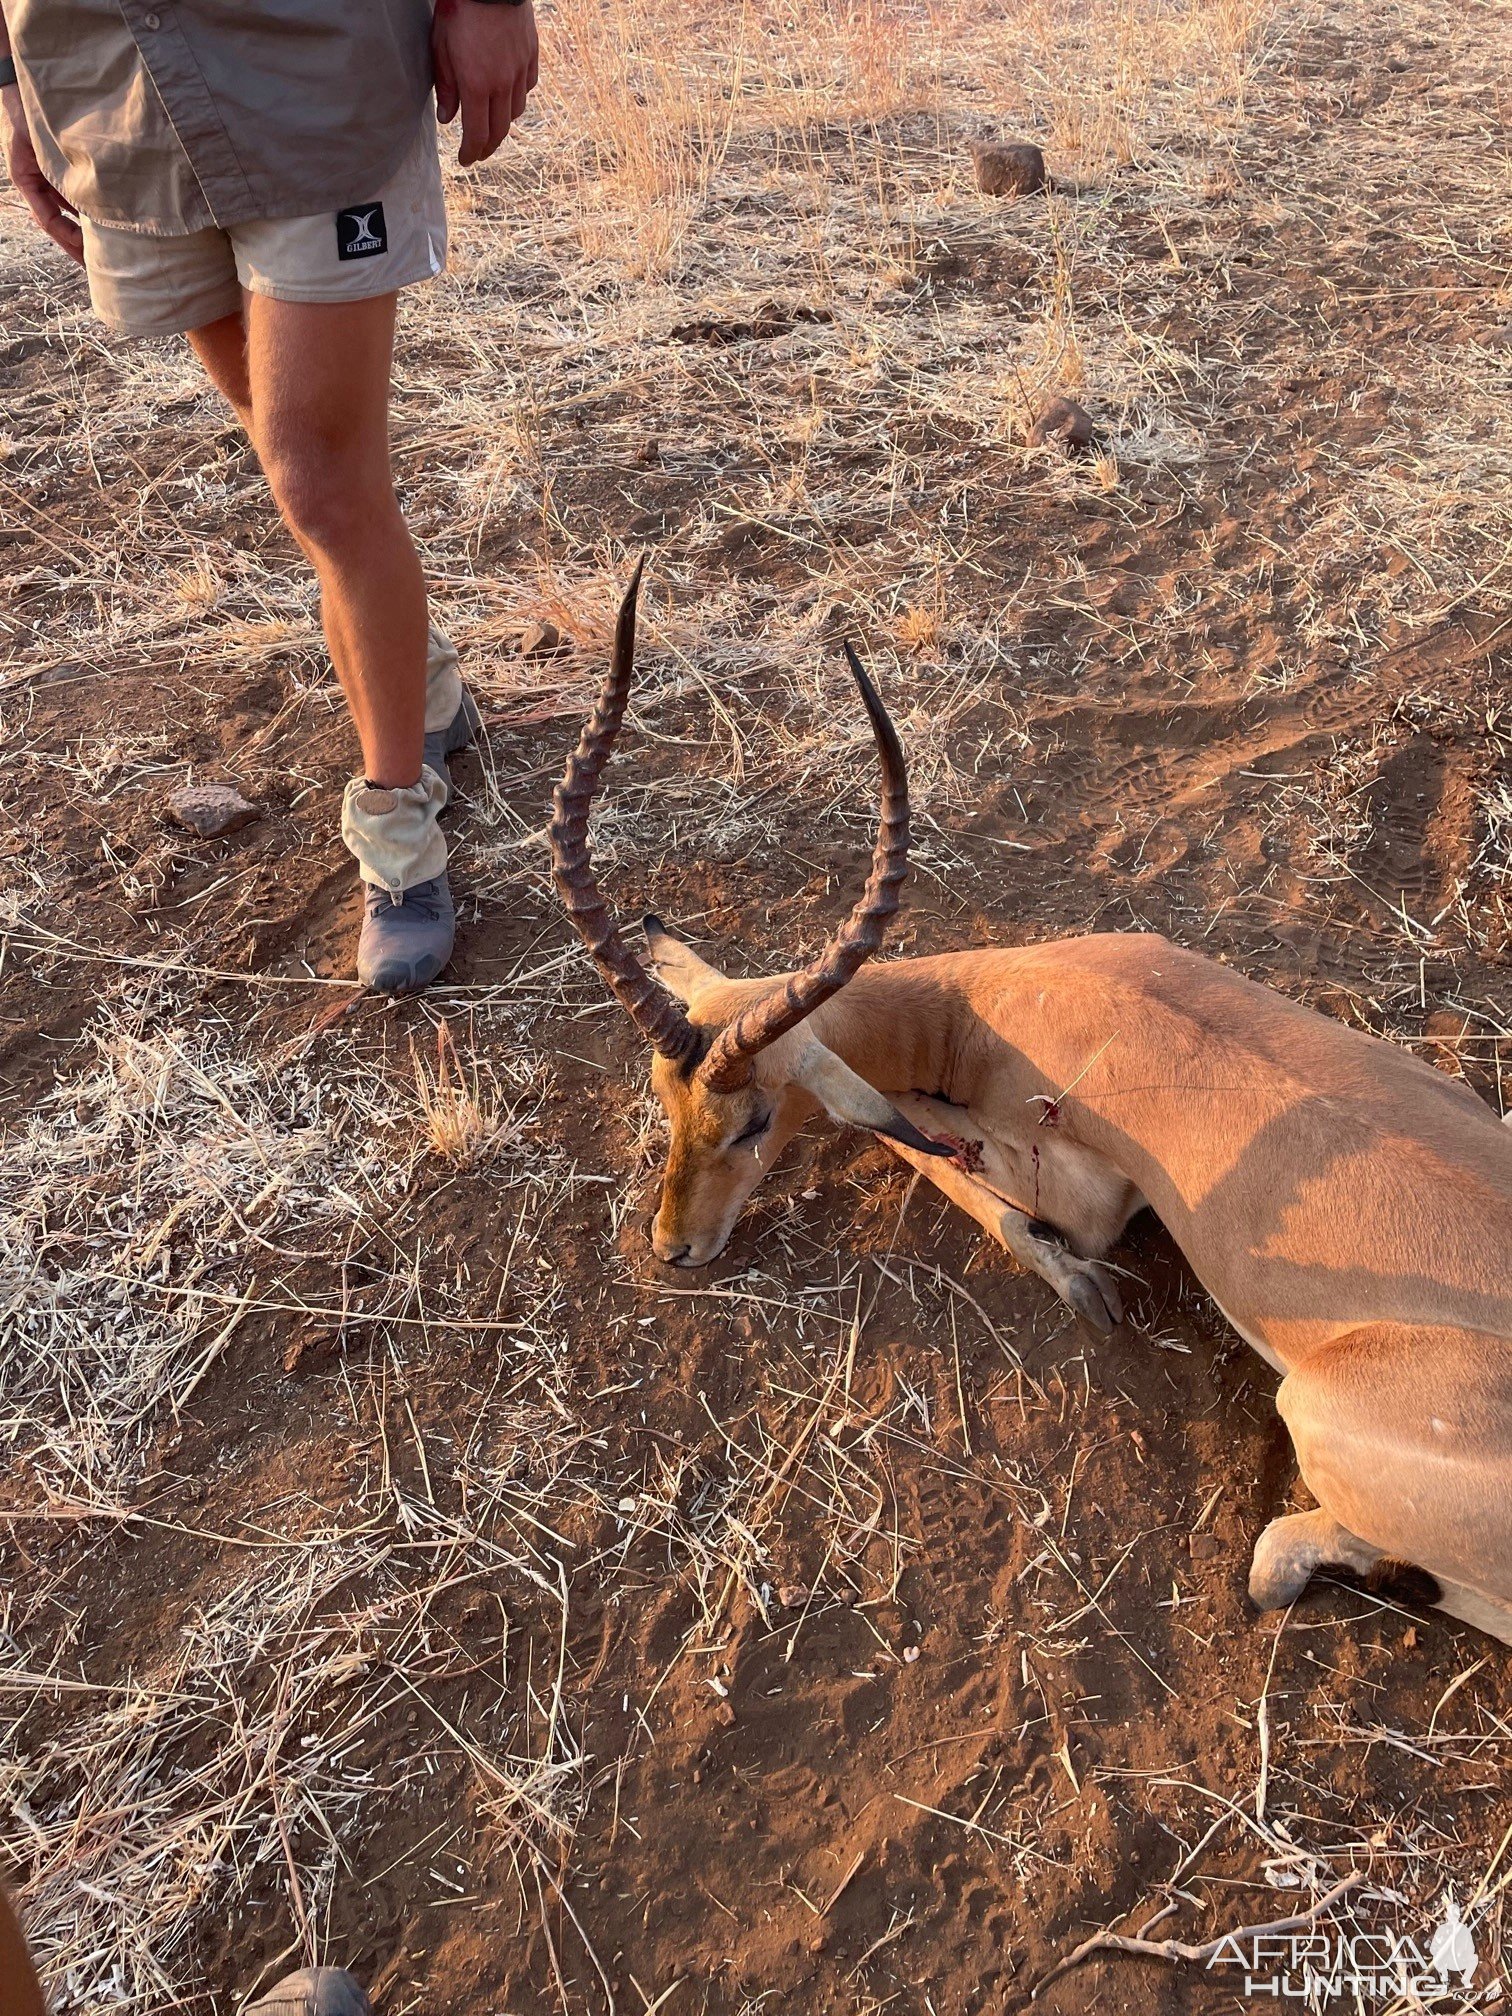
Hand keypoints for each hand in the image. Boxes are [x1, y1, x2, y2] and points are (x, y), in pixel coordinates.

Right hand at [2, 83, 82, 262]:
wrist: (23, 88)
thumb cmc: (30, 112)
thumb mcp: (42, 144)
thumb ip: (60, 172)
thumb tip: (87, 200)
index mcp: (26, 180)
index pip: (48, 219)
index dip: (67, 236)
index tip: (86, 249)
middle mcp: (34, 182)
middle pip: (55, 223)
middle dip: (74, 245)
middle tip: (94, 266)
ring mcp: (43, 177)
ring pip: (62, 212)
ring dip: (79, 231)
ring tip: (99, 252)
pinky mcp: (54, 170)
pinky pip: (68, 196)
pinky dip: (82, 211)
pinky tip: (100, 223)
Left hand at [432, 0, 537, 167]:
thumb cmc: (459, 10)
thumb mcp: (441, 47)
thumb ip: (446, 86)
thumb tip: (447, 119)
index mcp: (477, 85)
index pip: (477, 134)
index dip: (471, 152)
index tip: (465, 159)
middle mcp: (502, 84)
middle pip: (499, 131)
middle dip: (487, 147)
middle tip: (478, 152)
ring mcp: (519, 71)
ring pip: (515, 112)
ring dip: (502, 123)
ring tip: (491, 124)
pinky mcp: (531, 56)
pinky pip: (527, 87)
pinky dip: (517, 97)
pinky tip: (508, 95)